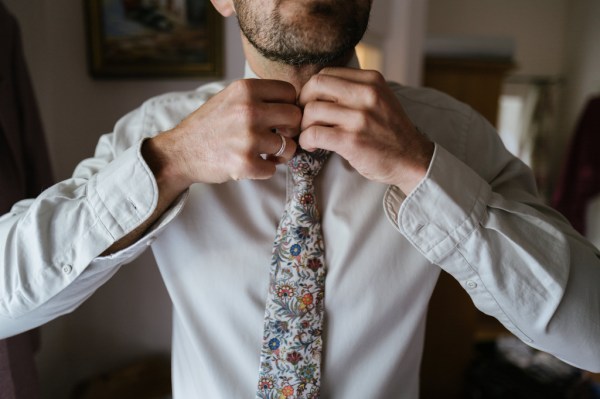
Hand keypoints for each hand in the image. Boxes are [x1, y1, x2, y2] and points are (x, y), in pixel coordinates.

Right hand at [144, 79, 300, 192]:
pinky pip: (273, 169)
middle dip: (290, 129)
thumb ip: (258, 96)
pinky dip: (265, 169)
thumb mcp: (230, 97)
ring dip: (281, 153)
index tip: (280, 116)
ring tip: (266, 153)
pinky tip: (253, 164)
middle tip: (279, 136)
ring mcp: (248, 138)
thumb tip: (294, 104)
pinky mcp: (245, 163)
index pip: (289, 91)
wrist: (180, 152)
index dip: (289, 105)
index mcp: (245, 89)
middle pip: (295, 117)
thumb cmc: (209, 125)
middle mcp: (249, 111)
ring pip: (289, 146)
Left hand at [298, 68, 433, 192]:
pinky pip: (314, 133)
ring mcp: (359, 117)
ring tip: (309, 135)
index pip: (326, 73)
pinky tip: (311, 145)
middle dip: (302, 103)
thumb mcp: (379, 99)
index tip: (310, 104)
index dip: (310, 89)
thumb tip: (316, 88)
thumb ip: (354, 89)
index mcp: (371, 80)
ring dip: (303, 125)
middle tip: (304, 118)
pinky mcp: (351, 140)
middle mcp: (366, 94)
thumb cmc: (390, 132)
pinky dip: (306, 140)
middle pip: (315, 86)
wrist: (412, 159)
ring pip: (311, 111)